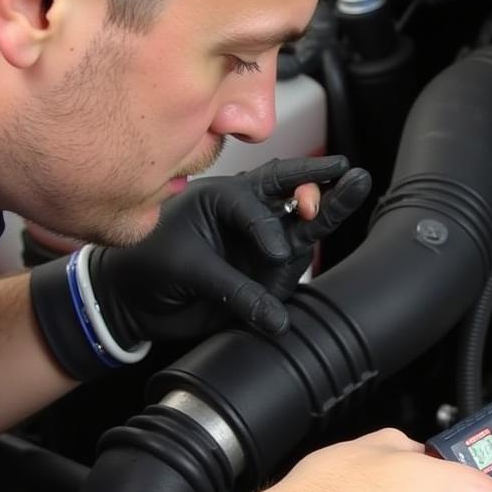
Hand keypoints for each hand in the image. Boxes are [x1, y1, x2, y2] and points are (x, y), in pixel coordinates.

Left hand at [93, 157, 371, 345]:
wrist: (132, 302)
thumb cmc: (145, 268)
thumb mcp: (186, 270)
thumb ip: (234, 290)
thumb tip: (275, 318)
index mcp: (218, 199)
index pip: (254, 204)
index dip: (267, 226)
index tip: (272, 253)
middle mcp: (245, 216)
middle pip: (289, 193)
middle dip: (319, 182)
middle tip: (349, 172)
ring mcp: (260, 244)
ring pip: (302, 223)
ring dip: (330, 206)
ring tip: (358, 185)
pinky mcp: (268, 273)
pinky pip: (297, 260)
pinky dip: (312, 250)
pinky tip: (329, 226)